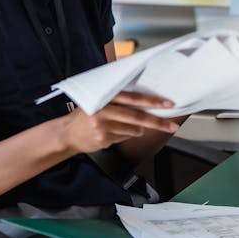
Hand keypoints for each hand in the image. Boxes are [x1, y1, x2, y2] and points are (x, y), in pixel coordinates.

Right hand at [60, 91, 180, 155]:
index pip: (133, 98)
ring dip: (138, 129)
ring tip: (131, 127)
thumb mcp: (98, 100)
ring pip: (132, 129)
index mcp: (105, 97)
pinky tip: (114, 132)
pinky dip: (125, 136)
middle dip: (157, 122)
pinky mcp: (103, 140)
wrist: (67, 134)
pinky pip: (124, 138)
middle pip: (137, 117)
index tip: (167, 104)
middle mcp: (104, 110)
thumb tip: (145, 103)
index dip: (151, 101)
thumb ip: (119, 100)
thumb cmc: (86, 115)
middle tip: (171, 125)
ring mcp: (103, 126)